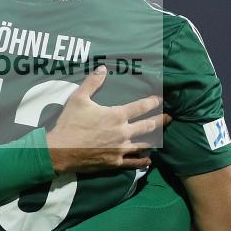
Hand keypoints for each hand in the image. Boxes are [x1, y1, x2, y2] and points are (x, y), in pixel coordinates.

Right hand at [46, 66, 169, 173]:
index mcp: (116, 115)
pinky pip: (133, 162)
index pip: (141, 107)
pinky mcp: (115, 162)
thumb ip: (92, 82)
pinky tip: (148, 160)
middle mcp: (123, 132)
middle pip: (148, 126)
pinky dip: (143, 160)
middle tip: (170, 117)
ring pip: (144, 144)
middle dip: (160, 120)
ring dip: (154, 140)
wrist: (60, 150)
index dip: (153, 102)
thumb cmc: (70, 123)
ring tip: (162, 137)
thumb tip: (103, 68)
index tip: (160, 99)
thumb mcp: (78, 98)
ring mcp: (120, 149)